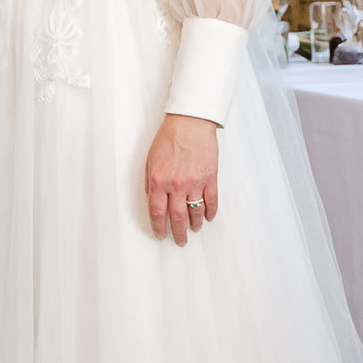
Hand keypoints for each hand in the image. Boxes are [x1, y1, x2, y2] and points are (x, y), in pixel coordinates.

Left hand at [145, 113, 218, 246]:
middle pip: (176, 218)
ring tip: (194, 230)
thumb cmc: (169, 137)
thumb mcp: (150, 159)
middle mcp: (176, 185)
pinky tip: (208, 218)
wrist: (190, 122)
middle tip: (179, 241)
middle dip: (178, 233)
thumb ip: (150, 181)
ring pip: (195, 213)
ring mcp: (195, 183)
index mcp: (158, 181)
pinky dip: (210, 212)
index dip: (158, 227)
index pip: (157, 212)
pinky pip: (211, 201)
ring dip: (194, 225)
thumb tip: (151, 198)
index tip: (160, 234)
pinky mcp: (210, 178)